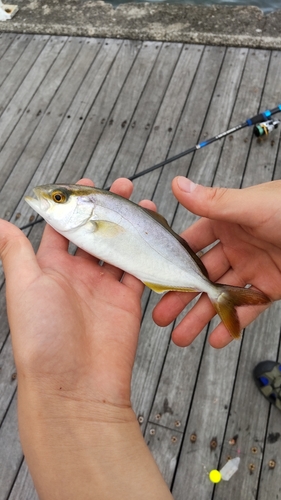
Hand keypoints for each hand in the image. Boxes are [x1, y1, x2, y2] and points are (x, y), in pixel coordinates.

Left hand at [0, 178, 171, 499]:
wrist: (75, 384)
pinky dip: (147, 251)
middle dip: (107, 208)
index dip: (73, 205)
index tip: (86, 184)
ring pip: (119, 246)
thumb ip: (16, 252)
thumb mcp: (24, 286)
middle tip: (123, 187)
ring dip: (130, 225)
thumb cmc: (43, 336)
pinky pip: (139, 269)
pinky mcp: (127, 300)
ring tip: (142, 204)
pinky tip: (154, 232)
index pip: (61, 228)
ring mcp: (104, 287)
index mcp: (50, 268)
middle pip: (94, 232)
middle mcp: (78, 275)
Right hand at [153, 177, 280, 348]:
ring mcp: (253, 267)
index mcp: (227, 222)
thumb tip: (177, 185)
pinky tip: (216, 339)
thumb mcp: (251, 205)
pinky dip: (233, 323)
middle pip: (202, 275)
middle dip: (181, 297)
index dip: (173, 261)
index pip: (191, 243)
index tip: (154, 278)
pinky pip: (248, 308)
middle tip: (160, 317)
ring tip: (181, 337)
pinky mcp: (272, 286)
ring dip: (201, 317)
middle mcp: (237, 246)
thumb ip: (214, 202)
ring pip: (220, 296)